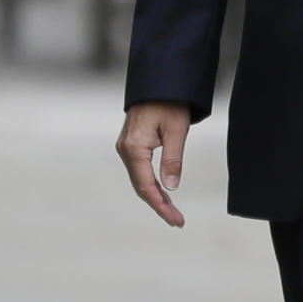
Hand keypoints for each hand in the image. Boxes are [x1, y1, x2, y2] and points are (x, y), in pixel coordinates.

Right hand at [116, 101, 190, 227]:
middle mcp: (125, 149)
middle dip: (159, 205)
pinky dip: (151, 183)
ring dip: (155, 196)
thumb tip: (171, 187)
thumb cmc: (169, 101)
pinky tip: (163, 192)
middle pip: (141, 186)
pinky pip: (139, 170)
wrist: (159, 80)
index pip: (147, 186)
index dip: (161, 206)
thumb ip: (173, 159)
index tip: (176, 220)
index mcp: (134, 148)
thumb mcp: (176, 129)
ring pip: (139, 179)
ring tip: (172, 211)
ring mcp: (126, 147)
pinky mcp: (131, 144)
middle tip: (177, 221)